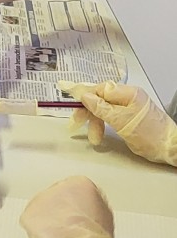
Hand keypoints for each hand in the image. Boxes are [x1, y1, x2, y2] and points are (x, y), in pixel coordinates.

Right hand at [59, 80, 176, 165]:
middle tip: (76, 123)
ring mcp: (128, 108)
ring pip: (103, 110)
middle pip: (100, 99)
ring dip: (95, 123)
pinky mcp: (128, 118)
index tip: (71, 102)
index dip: (85, 96)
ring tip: (93, 138)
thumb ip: (101, 107)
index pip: (100, 89)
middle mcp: (127, 97)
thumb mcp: (121, 121)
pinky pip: (109, 117)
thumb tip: (85, 96)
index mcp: (128, 93)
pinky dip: (102, 125)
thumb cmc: (149, 135)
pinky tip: (99, 135)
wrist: (169, 148)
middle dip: (88, 112)